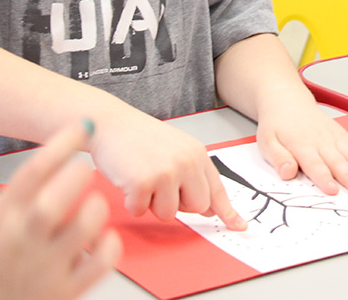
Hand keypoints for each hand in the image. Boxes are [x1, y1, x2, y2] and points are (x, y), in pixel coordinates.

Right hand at [0, 122, 121, 299]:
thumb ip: (12, 193)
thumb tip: (47, 163)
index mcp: (5, 216)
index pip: (35, 170)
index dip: (62, 143)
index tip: (81, 126)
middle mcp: (26, 238)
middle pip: (58, 197)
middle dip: (79, 174)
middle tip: (84, 168)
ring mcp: (47, 267)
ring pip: (85, 228)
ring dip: (96, 208)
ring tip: (93, 204)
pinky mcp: (65, 291)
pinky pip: (101, 265)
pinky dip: (110, 246)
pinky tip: (103, 237)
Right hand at [90, 109, 245, 228]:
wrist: (109, 122)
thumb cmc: (137, 136)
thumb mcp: (174, 149)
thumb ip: (193, 175)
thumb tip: (210, 209)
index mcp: (196, 153)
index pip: (217, 189)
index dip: (227, 211)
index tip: (238, 226)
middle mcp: (186, 162)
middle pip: (197, 207)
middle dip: (177, 203)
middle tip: (158, 182)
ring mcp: (165, 172)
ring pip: (169, 214)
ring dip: (152, 202)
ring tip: (141, 175)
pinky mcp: (143, 182)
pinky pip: (141, 210)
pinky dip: (132, 201)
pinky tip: (128, 178)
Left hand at [257, 97, 347, 195]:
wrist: (286, 100)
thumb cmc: (277, 125)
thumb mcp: (266, 141)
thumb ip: (278, 157)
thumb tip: (287, 173)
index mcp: (301, 145)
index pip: (313, 164)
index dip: (323, 177)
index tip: (333, 189)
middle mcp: (321, 142)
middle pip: (337, 161)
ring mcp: (335, 138)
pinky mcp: (344, 136)